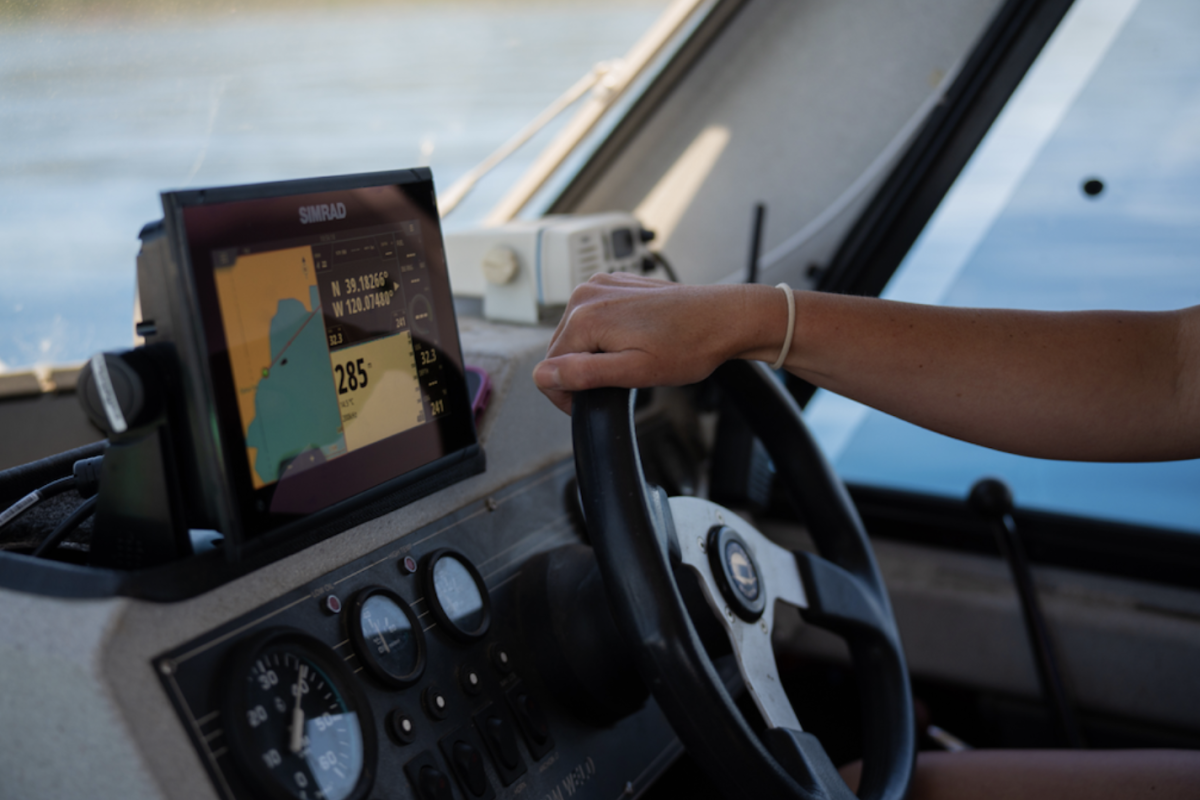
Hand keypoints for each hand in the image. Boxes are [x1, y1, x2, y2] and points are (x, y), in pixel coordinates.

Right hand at [532, 273, 785, 412]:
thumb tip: (544, 375)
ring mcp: (601, 285)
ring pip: (576, 335)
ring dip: (594, 354)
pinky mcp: (615, 284)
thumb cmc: (690, 345)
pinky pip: (594, 318)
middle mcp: (587, 294)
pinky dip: (606, 336)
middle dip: (580, 372)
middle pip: (560, 349)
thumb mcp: (635, 371)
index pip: (549, 368)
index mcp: (586, 316)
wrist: (725, 318)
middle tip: (620, 383)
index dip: (567, 394)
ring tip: (631, 360)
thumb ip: (584, 373)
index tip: (595, 401)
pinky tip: (635, 342)